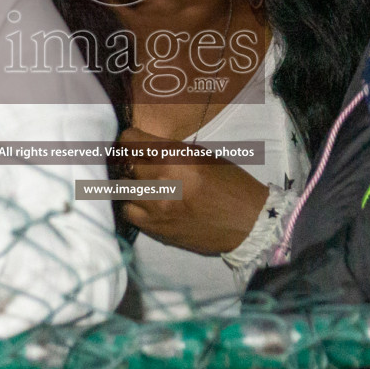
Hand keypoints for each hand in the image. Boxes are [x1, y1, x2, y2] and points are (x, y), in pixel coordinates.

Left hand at [117, 126, 267, 253]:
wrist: (247, 222)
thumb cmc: (230, 183)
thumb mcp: (202, 156)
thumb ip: (170, 152)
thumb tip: (144, 150)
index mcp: (175, 156)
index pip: (130, 141)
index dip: (128, 140)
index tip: (130, 143)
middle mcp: (161, 179)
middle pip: (125, 165)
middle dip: (129, 162)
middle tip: (136, 163)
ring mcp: (156, 206)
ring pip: (122, 189)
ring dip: (129, 184)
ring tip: (139, 184)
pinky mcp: (155, 228)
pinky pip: (128, 212)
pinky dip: (132, 205)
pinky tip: (143, 203)